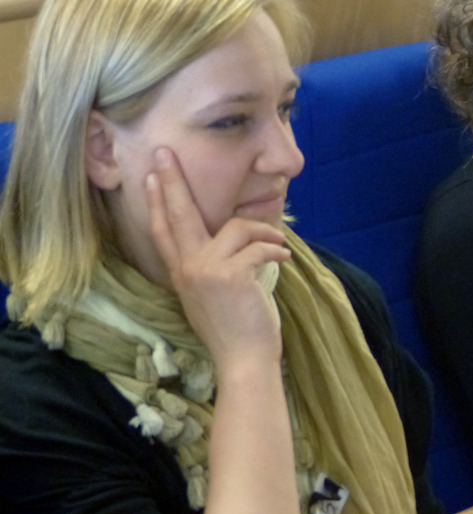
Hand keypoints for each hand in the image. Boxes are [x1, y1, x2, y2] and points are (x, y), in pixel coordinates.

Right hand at [147, 147, 290, 370]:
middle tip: (165, 153)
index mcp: (182, 272)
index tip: (148, 175)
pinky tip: (284, 261)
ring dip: (264, 233)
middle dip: (171, 181)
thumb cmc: (237, 325)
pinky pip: (259, 244)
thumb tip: (233, 232)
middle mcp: (187, 268)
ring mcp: (206, 270)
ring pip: (236, 226)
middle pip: (178, 215)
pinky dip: (277, 249)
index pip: (163, 230)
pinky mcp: (230, 274)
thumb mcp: (214, 291)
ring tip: (278, 249)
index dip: (157, 201)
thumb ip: (212, 262)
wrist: (244, 359)